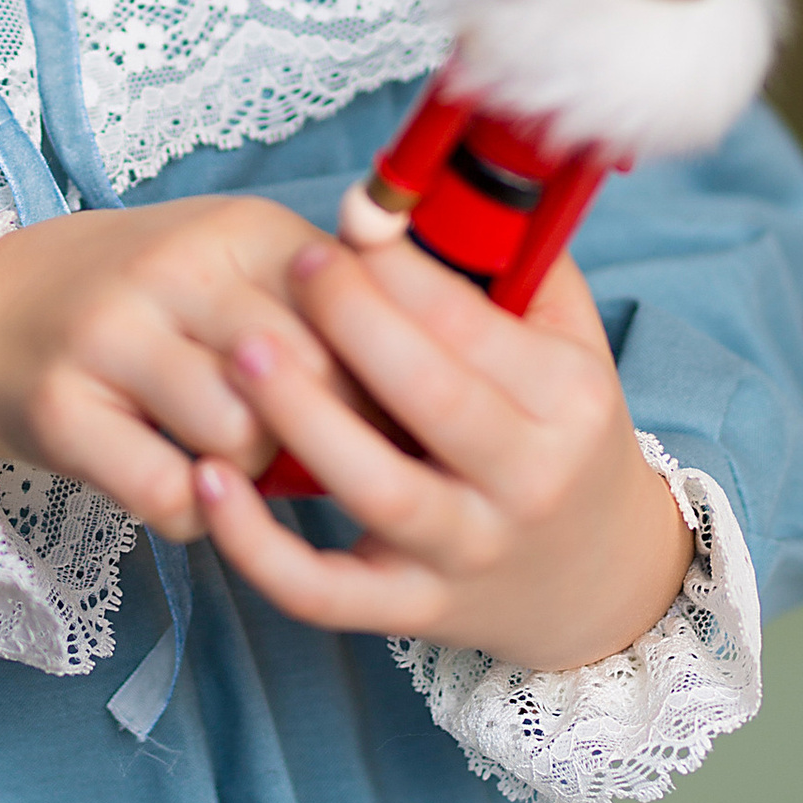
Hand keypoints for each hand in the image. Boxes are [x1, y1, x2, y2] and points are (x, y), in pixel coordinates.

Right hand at [0, 198, 362, 538]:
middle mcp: (177, 269)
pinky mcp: (63, 408)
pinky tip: (174, 482)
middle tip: (292, 443)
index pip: (355, 314)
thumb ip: (323, 311)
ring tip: (219, 453)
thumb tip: (432, 397)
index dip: (378, 381)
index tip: (381, 417)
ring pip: (240, 436)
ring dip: (245, 471)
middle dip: (315, 431)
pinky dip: (189, 512)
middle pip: (307, 378)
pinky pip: (170, 492)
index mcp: (241, 231)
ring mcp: (112, 334)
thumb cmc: (142, 306)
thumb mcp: (233, 272)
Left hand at [192, 239, 693, 672]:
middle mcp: (527, 482)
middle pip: (430, 399)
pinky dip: (258, 547)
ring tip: (239, 352)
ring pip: (376, 493)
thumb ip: (505, 261)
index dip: (399, 269)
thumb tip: (403, 191)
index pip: (474, 324)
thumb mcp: (568, 343)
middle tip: (291, 264)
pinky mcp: (412, 610)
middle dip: (353, 323)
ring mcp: (468, 553)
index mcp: (568, 400)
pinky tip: (204, 482)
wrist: (599, 578)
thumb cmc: (562, 432)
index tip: (346, 222)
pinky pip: (324, 591)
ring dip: (302, 420)